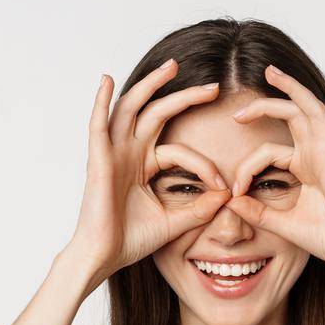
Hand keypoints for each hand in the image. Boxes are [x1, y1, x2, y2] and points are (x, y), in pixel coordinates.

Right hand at [59, 60, 231, 288]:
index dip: (204, 165)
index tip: (224, 185)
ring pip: (132, 108)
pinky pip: (98, 125)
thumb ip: (200, 209)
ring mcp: (112, 153)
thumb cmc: (131, 241)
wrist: (104, 257)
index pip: (180, 150)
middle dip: (184, 97)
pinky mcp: (97, 159)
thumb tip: (227, 195)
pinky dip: (100, 101)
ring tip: (171, 67)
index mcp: (144, 165)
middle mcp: (128, 153)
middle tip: (213, 86)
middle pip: (157, 112)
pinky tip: (107, 81)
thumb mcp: (175, 222)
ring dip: (150, 85)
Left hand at [222, 65, 324, 270]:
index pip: (267, 152)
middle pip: (291, 116)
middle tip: (240, 100)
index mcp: (306, 167)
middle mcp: (318, 156)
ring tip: (272, 72)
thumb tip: (230, 201)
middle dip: (267, 101)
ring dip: (294, 89)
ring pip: (312, 112)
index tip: (233, 191)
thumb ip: (257, 212)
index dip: (246, 168)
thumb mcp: (282, 225)